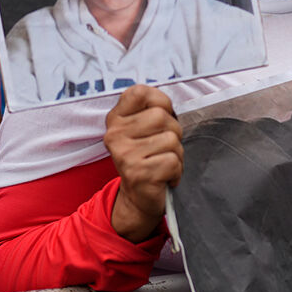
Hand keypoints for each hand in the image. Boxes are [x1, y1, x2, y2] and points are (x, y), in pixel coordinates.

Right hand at [105, 85, 182, 242]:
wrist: (137, 198)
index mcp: (116, 119)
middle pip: (162, 116)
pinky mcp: (138, 173)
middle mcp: (115, 135)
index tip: (161, 117)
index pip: (140, 92)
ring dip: (176, 154)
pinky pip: (173, 161)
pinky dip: (176, 171)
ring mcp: (125, 154)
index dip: (160, 101)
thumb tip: (167, 103)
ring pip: (171, 139)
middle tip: (162, 148)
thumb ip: (150, 110)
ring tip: (162, 163)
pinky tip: (164, 177)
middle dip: (173, 133)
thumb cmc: (147, 159)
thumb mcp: (142, 130)